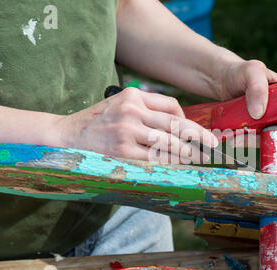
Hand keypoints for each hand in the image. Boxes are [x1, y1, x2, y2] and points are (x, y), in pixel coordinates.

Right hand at [57, 87, 217, 163]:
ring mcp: (127, 130)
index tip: (198, 132)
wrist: (65, 136)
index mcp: (133, 95)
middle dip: (198, 136)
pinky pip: (154, 158)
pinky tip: (177, 166)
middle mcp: (132, 110)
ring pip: (169, 142)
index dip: (189, 120)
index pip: (172, 106)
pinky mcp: (122, 151)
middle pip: (176, 124)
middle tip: (212, 144)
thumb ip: (145, 110)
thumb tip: (177, 126)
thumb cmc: (96, 122)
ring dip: (186, 152)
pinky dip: (169, 163)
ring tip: (195, 158)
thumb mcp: (119, 105)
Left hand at [216, 59, 276, 175]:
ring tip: (260, 161)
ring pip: (275, 142)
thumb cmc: (240, 71)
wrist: (219, 77)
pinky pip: (257, 142)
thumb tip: (259, 114)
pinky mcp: (255, 129)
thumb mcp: (251, 71)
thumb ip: (257, 88)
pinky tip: (239, 147)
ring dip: (268, 153)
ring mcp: (270, 122)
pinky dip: (251, 147)